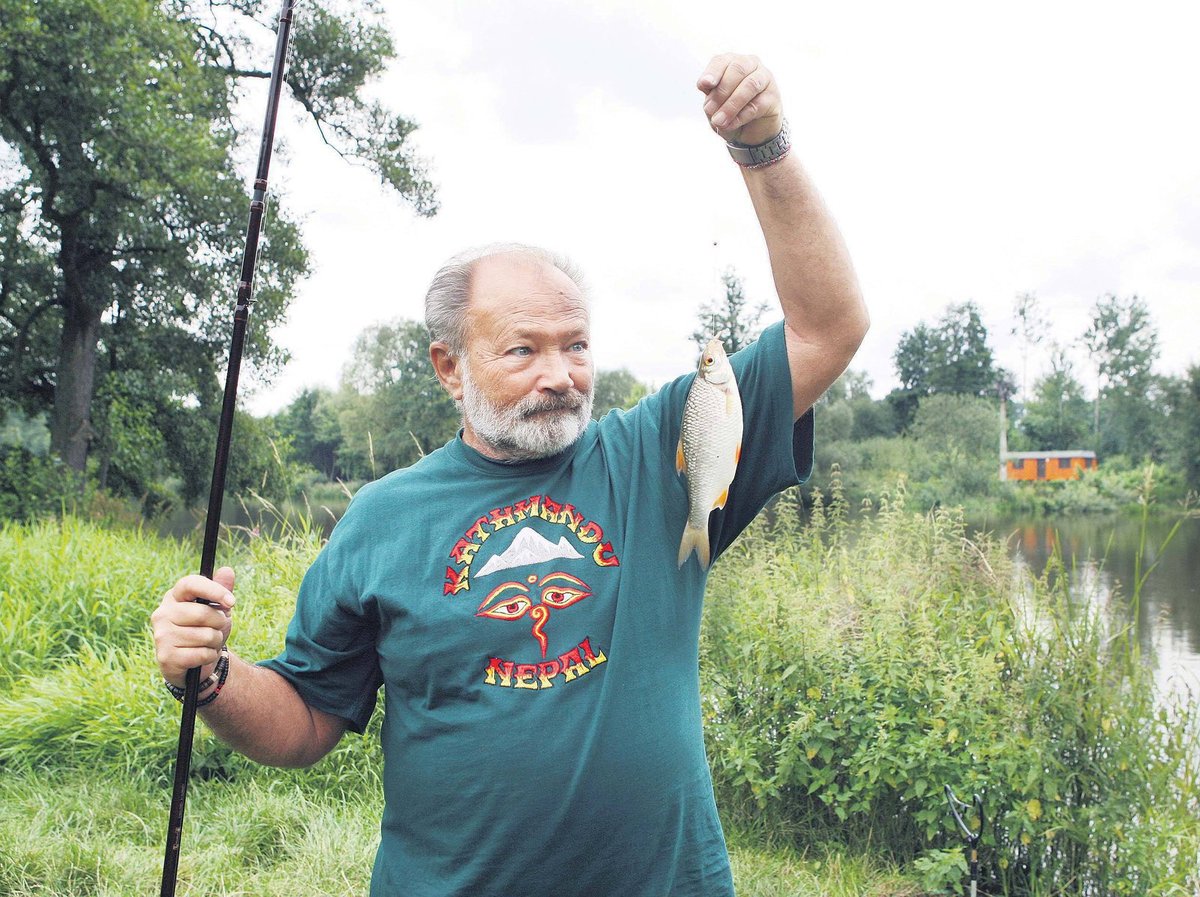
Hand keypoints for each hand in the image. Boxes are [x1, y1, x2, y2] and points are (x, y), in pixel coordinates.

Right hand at [152, 567, 235, 688]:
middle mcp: (162, 613)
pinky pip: (201, 654)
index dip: (213, 590)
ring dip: (215, 641)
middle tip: (217, 627)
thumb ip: (221, 589)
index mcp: (174, 596)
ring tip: (207, 643)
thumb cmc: (206, 629)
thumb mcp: (217, 608)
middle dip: (219, 622)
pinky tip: (201, 655)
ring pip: (205, 635)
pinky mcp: (165, 656)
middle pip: (202, 613)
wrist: (195, 663)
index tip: (232, 602)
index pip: (190, 584)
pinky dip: (209, 655)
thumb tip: (227, 570)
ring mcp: (161, 635)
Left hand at [696, 54, 782, 146]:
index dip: (712, 72)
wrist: (750, 131)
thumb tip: (709, 102)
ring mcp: (765, 78)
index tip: (705, 85)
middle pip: (737, 69)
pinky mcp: (773, 96)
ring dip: (731, 105)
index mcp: (731, 62)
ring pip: (750, 85)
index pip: (721, 61)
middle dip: (721, 92)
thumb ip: (711, 99)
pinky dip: (741, 116)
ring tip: (719, 121)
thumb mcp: (715, 106)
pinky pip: (757, 104)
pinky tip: (730, 125)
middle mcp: (750, 64)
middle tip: (710, 111)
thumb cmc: (730, 113)